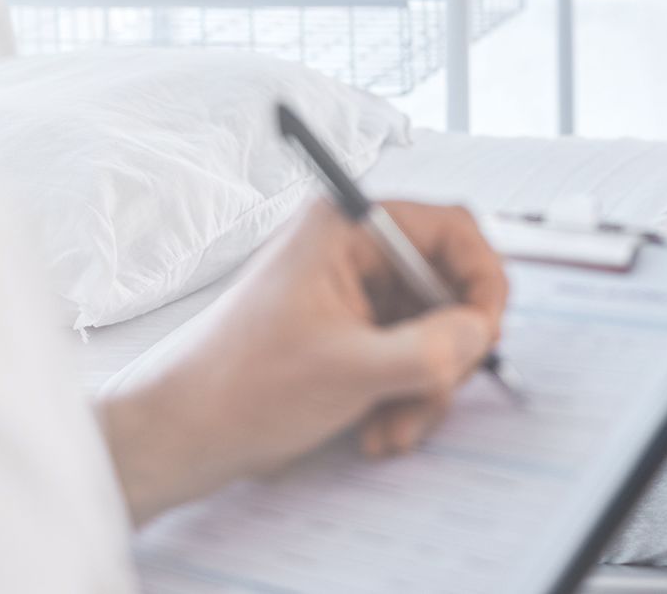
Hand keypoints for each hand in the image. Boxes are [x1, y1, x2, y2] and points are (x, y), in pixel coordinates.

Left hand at [97, 199, 508, 523]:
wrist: (181, 437)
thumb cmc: (238, 387)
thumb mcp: (353, 369)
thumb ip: (432, 348)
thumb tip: (480, 332)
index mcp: (347, 229)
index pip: (450, 229)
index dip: (481, 279)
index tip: (485, 332)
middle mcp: (352, 252)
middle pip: (445, 288)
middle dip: (446, 354)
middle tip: (433, 395)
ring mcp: (350, 296)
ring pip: (430, 331)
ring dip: (423, 387)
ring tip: (391, 430)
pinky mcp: (347, 335)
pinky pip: (405, 357)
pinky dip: (403, 396)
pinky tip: (377, 431)